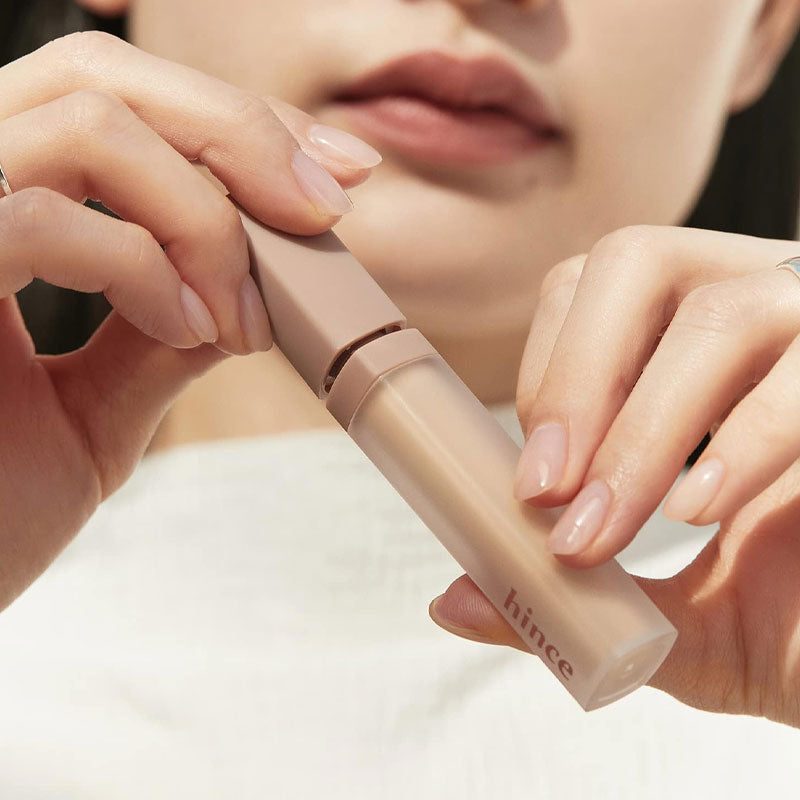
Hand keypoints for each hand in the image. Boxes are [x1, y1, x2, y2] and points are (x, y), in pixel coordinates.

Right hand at [0, 32, 380, 611]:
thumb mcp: (99, 404)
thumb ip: (160, 330)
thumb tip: (241, 283)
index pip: (116, 97)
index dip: (235, 120)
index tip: (333, 171)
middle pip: (101, 75)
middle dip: (239, 136)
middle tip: (320, 212)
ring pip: (89, 125)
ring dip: (205, 221)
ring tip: (235, 317)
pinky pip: (50, 220)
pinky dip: (146, 269)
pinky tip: (185, 329)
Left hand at [428, 225, 799, 727]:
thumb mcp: (679, 623)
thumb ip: (571, 606)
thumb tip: (454, 601)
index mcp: (699, 351)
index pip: (591, 291)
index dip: (548, 372)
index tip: (531, 484)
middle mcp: (761, 315)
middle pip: (636, 261)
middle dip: (574, 382)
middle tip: (547, 496)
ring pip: (720, 314)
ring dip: (642, 430)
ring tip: (607, 526)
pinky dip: (741, 441)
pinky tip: (699, 509)